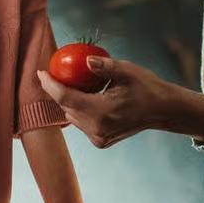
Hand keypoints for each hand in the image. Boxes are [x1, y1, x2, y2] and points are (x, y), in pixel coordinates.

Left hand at [36, 55, 203, 148]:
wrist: (162, 111)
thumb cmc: (147, 87)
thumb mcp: (127, 71)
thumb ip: (105, 66)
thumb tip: (85, 60)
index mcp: (102, 111)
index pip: (65, 97)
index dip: (50, 84)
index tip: (41, 71)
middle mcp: (97, 128)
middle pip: (66, 107)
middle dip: (58, 90)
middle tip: (56, 73)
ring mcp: (99, 138)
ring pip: (72, 117)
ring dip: (69, 101)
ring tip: (74, 84)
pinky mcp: (101, 141)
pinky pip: (82, 123)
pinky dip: (80, 110)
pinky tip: (88, 98)